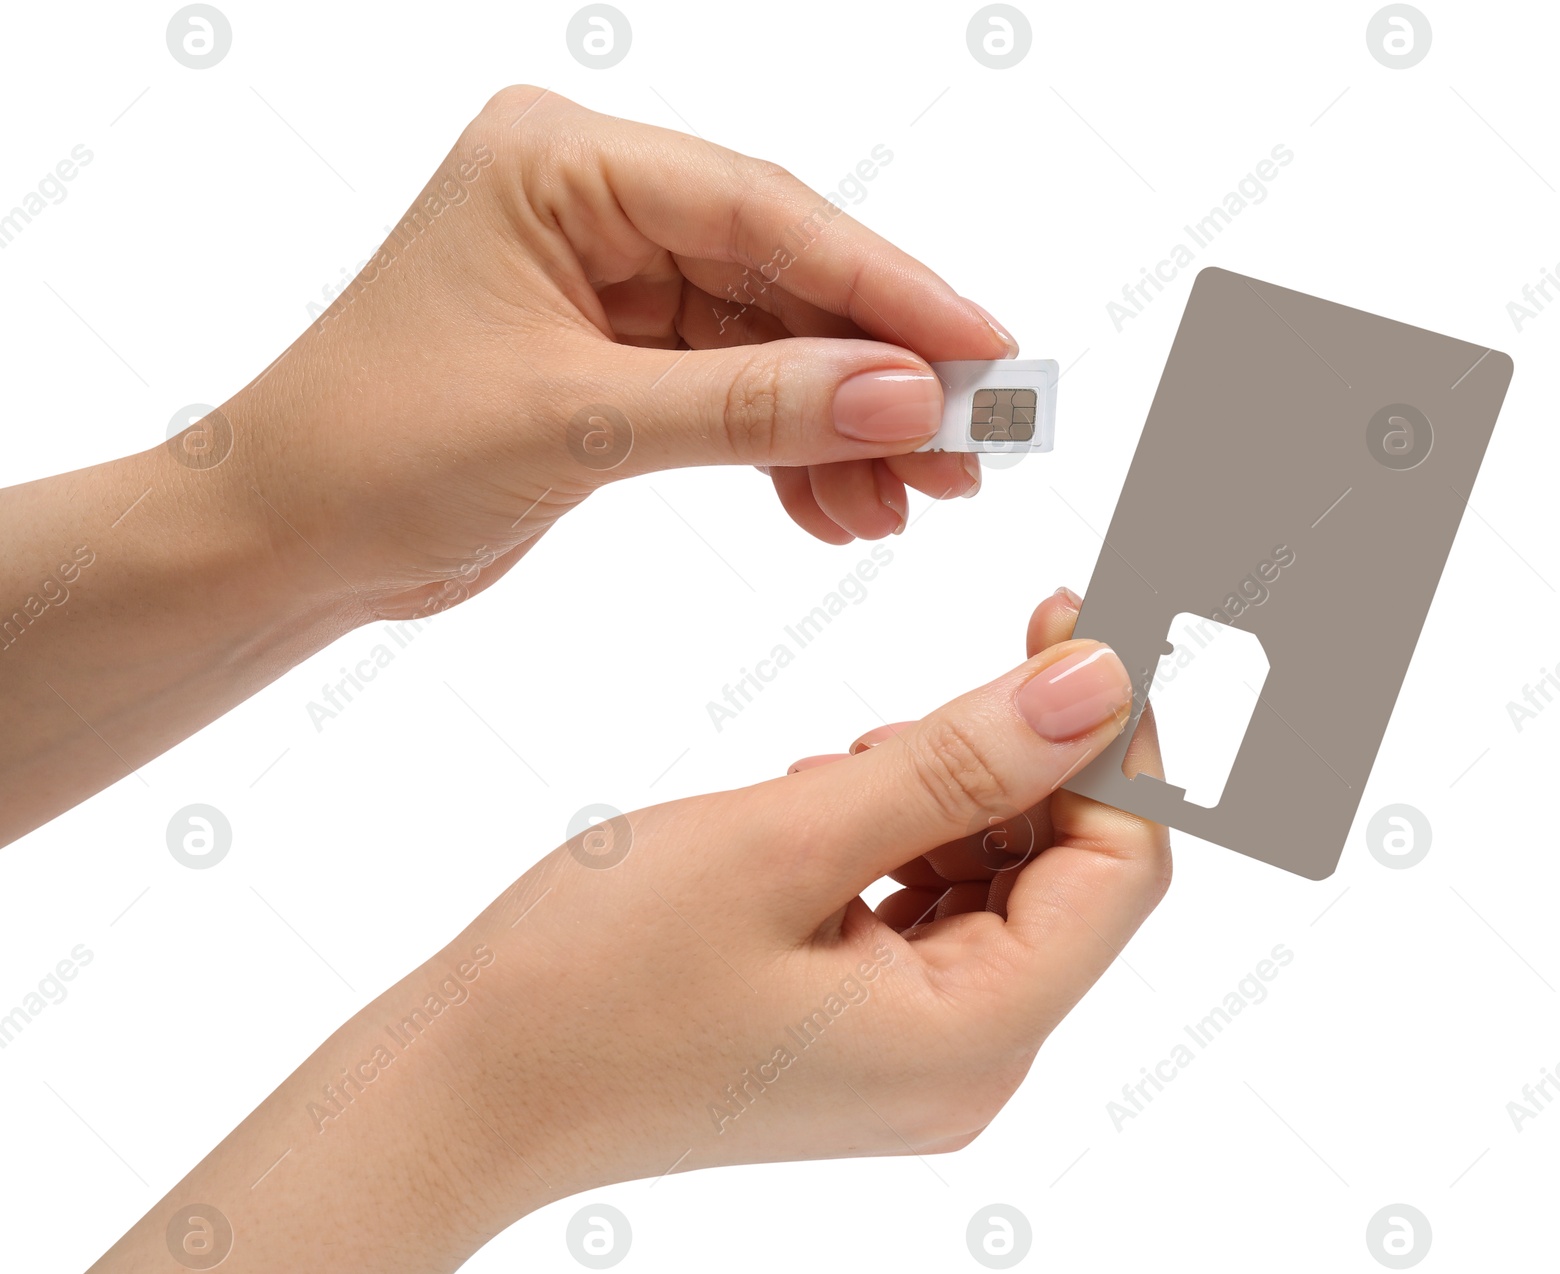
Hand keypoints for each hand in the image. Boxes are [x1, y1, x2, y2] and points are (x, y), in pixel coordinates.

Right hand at [98, 592, 1167, 1269]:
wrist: (462, 1087)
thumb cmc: (591, 980)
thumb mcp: (784, 842)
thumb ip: (955, 762)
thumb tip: (1099, 688)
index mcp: (970, 1037)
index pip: (1119, 869)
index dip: (1116, 739)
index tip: (1075, 624)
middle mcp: (963, 1064)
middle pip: (1065, 878)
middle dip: (1034, 757)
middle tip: (987, 651)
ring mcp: (910, 1056)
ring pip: (995, 886)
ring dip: (958, 794)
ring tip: (856, 753)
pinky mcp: (858, 1032)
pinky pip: (927, 913)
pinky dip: (903, 839)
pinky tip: (832, 797)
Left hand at [225, 87, 1014, 619]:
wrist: (281, 542)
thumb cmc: (372, 450)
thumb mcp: (576, 422)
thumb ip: (750, 406)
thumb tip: (905, 397)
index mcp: (560, 163)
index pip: (762, 213)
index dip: (886, 287)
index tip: (984, 352)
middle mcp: (591, 206)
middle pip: (781, 278)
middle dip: (876, 374)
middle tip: (968, 449)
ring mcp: (606, 285)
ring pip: (770, 346)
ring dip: (843, 427)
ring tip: (910, 504)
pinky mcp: (615, 363)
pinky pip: (734, 397)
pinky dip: (787, 455)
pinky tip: (835, 510)